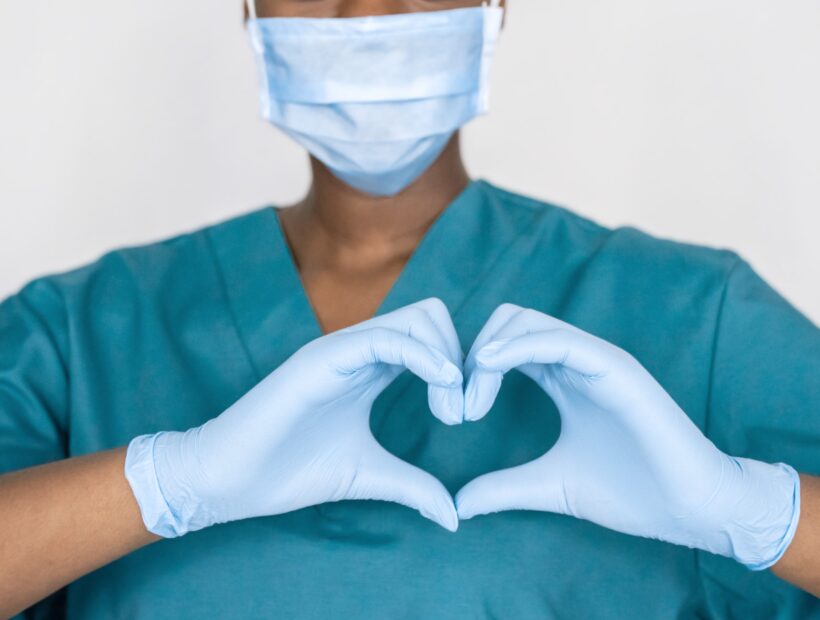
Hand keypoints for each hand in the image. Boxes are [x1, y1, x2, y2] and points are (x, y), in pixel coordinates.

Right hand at [125, 299, 463, 536]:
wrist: (227, 479)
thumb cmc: (288, 471)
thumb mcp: (368, 475)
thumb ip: (412, 486)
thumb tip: (454, 516)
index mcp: (370, 370)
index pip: (431, 338)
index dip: (459, 369)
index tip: (464, 415)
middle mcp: (359, 351)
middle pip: (431, 317)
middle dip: (461, 356)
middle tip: (460, 411)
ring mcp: (340, 350)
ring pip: (416, 319)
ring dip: (448, 357)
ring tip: (450, 410)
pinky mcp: (322, 358)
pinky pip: (385, 339)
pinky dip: (423, 356)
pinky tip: (440, 387)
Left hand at [456, 304, 800, 569]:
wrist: (690, 509)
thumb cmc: (631, 492)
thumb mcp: (550, 485)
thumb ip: (504, 488)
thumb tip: (458, 505)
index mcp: (562, 378)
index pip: (503, 345)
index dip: (470, 369)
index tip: (452, 411)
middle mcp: (576, 360)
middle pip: (506, 322)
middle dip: (471, 356)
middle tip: (455, 407)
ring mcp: (597, 359)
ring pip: (526, 321)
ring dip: (487, 352)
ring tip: (471, 402)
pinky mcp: (615, 367)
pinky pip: (558, 340)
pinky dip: (517, 347)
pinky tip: (489, 368)